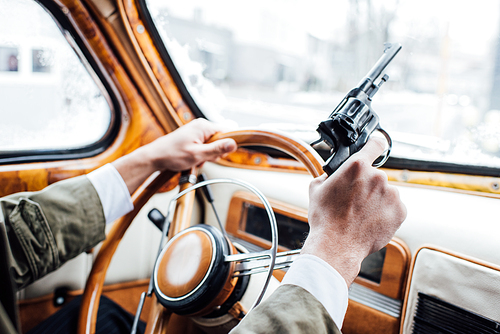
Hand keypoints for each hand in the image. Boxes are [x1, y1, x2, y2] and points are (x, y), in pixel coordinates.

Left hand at [112, 119, 236, 193]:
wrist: (155, 157)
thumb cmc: (172, 154)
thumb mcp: (198, 154)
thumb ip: (217, 149)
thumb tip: (233, 144)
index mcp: (203, 126)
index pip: (227, 132)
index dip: (227, 145)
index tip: (221, 154)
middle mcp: (201, 126)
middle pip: (220, 140)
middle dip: (214, 153)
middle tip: (203, 158)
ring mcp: (196, 132)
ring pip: (212, 146)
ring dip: (206, 156)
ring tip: (195, 160)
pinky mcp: (193, 138)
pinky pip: (204, 147)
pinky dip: (200, 155)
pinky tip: (192, 160)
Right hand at [301, 138, 406, 285]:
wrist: (336, 245)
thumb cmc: (325, 219)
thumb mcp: (316, 188)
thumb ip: (328, 174)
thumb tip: (332, 174)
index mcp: (357, 166)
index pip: (375, 144)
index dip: (375, 144)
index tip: (377, 145)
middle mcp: (377, 176)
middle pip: (375, 175)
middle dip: (366, 185)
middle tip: (353, 200)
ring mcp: (391, 194)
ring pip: (384, 192)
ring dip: (376, 199)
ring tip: (360, 214)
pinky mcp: (400, 211)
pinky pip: (393, 207)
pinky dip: (384, 212)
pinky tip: (369, 221)